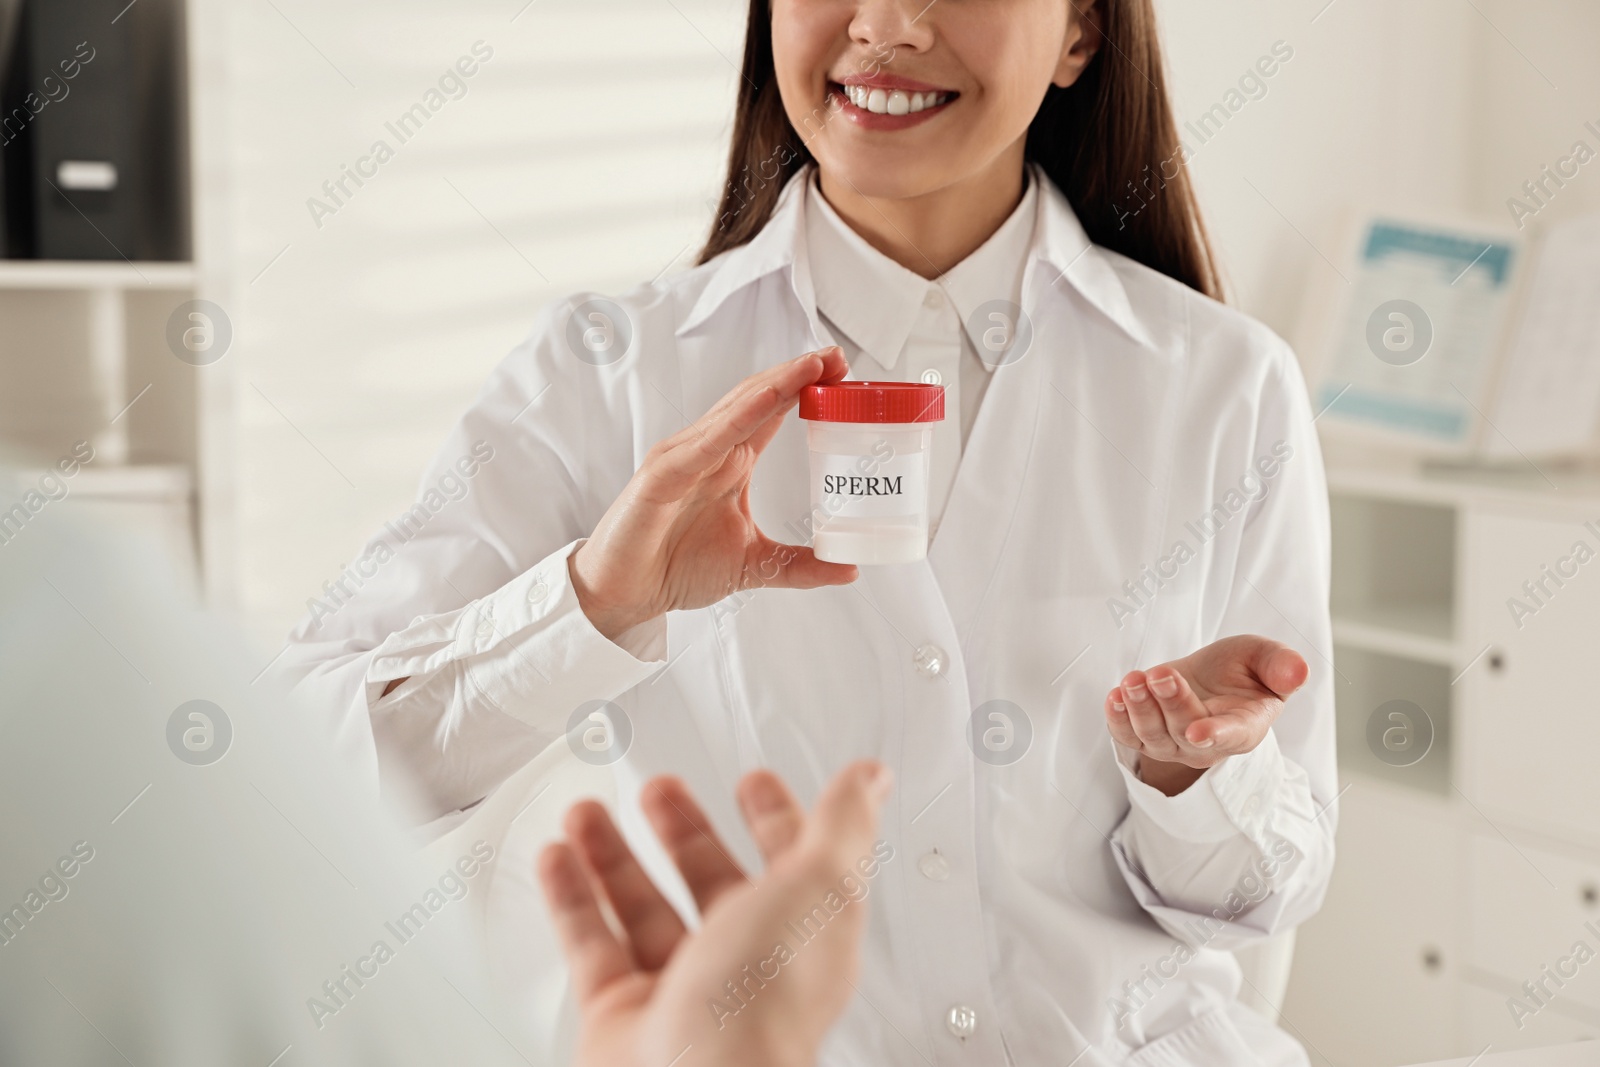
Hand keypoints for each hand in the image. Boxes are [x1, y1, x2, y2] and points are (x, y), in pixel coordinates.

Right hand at [537, 760, 893, 1066]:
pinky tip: (559, 860)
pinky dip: (571, 896)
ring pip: (644, 909)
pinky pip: (591, 943)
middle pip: (711, 884)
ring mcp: (680, 992)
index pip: (793, 866)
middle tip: (660, 791)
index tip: (753, 785)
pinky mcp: (621, 1014)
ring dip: (614, 855)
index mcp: (802, 936)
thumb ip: (840, 827)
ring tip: (589, 814)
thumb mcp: (818, 890)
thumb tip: (870, 780)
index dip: (774, 820)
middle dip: (684, 832)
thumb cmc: (762, 1010)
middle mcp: (743, 967)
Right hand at [570, 347, 857, 639]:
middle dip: (797, 374)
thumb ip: (799, 566)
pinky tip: (763, 402)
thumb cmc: (675, 567)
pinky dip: (734, 420)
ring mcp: (683, 458)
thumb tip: (849, 569)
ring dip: (773, 385)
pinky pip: (703, 444)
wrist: (624, 595)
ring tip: (810, 366)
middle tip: (838, 356)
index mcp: (731, 462)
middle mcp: (709, 451)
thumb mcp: (754, 565)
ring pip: (733, 411)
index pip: (771, 412)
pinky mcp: (661, 477)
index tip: (842, 370)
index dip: (804, 387)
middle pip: (757, 399)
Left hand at [1104, 635, 1308, 795]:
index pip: (1230, 737)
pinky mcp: (1144, 738)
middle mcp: (1206, 744)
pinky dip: (1117, 719)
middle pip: (1183, 730)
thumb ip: (1280, 665)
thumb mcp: (1264, 657)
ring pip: (1152, 735)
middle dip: (1170, 702)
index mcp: (1244, 728)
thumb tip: (1299, 671)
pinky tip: (1115, 696)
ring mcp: (1173, 745)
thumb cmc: (1241, 670)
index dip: (1215, 735)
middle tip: (1159, 674)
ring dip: (1140, 707)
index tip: (1198, 732)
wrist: (1208, 679)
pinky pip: (1127, 735)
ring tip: (1133, 680)